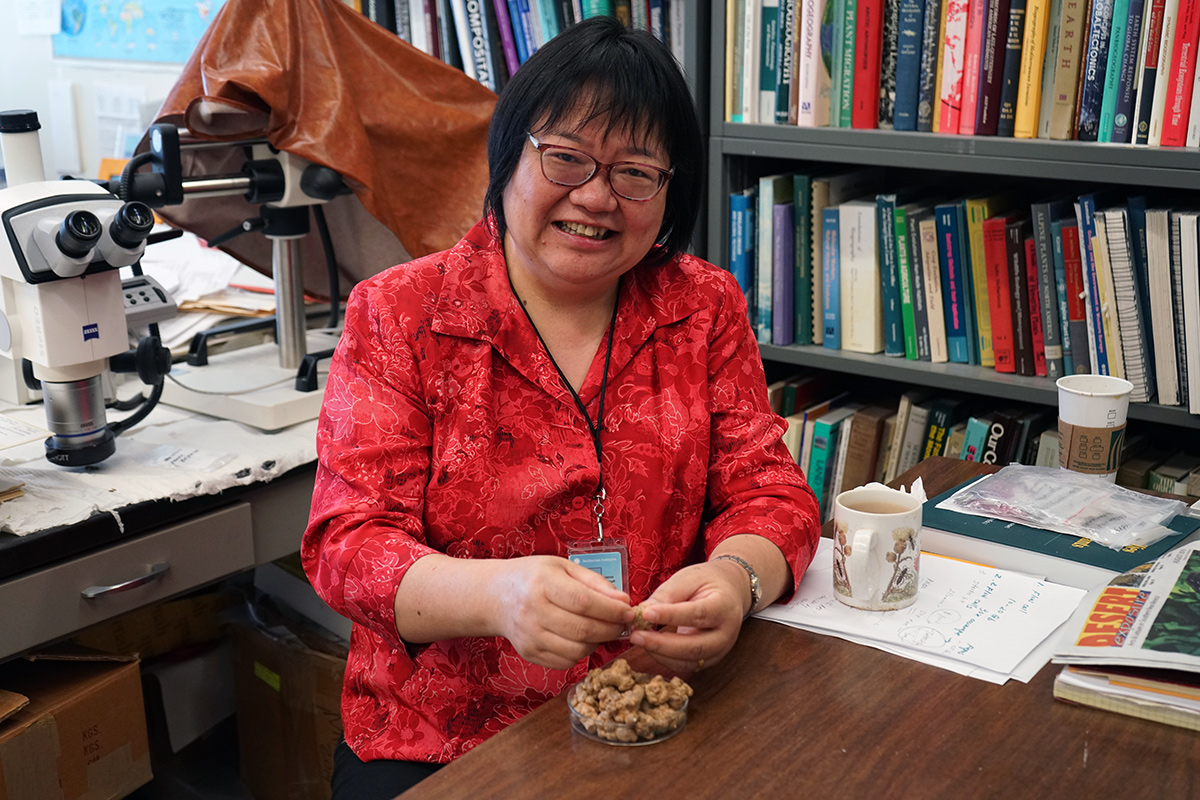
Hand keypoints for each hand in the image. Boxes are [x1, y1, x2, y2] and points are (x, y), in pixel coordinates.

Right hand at [489, 556, 630, 670]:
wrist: (496, 596)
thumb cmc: (533, 577)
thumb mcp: (563, 567)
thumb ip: (595, 583)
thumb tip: (623, 602)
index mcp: (542, 583)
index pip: (584, 602)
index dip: (611, 610)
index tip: (628, 611)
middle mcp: (533, 611)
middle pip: (582, 629)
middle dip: (611, 629)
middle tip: (622, 624)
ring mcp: (529, 635)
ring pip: (577, 650)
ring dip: (597, 643)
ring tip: (601, 629)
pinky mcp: (529, 653)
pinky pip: (566, 662)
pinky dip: (581, 653)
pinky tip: (581, 639)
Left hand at [626, 559, 746, 672]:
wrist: (728, 593)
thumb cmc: (706, 583)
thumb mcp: (688, 578)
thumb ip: (667, 595)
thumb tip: (642, 612)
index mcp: (724, 607)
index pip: (697, 614)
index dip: (671, 616)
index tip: (645, 614)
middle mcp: (726, 633)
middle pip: (694, 646)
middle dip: (661, 644)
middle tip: (635, 635)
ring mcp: (720, 651)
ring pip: (689, 661)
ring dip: (660, 654)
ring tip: (638, 639)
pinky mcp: (709, 660)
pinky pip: (685, 666)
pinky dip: (664, 659)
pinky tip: (649, 646)